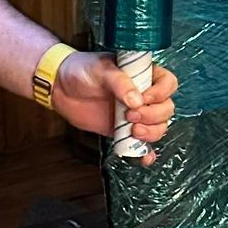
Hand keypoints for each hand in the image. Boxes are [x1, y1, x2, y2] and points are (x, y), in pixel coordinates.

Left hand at [53, 51, 177, 154]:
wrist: (60, 87)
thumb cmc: (81, 70)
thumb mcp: (101, 70)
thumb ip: (120, 83)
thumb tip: (136, 101)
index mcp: (143, 74)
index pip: (167, 83)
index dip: (160, 93)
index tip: (143, 99)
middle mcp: (143, 94)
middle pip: (166, 109)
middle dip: (153, 116)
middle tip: (131, 116)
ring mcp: (135, 114)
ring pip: (158, 127)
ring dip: (151, 133)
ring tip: (132, 131)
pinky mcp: (124, 130)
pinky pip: (142, 144)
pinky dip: (146, 152)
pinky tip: (144, 157)